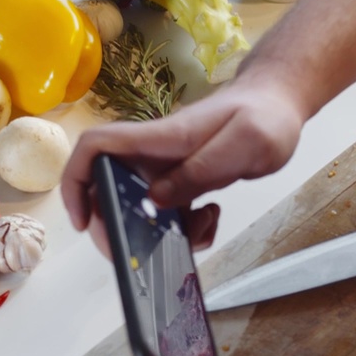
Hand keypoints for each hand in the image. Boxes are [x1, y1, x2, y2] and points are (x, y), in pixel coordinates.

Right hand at [61, 79, 306, 255]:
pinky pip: (168, 213)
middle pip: (107, 188)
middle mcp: (154, 154)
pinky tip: (210, 218)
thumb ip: (201, 171)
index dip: (76, 182)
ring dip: (158, 233)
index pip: (95, 148)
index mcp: (159, 138)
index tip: (82, 221)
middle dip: (117, 226)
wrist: (279, 105)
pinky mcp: (183, 181)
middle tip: (147, 250)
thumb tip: (156, 201)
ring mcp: (167, 169)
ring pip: (139, 208)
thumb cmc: (264, 116)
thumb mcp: (245, 143)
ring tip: (199, 229)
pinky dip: (183, 229)